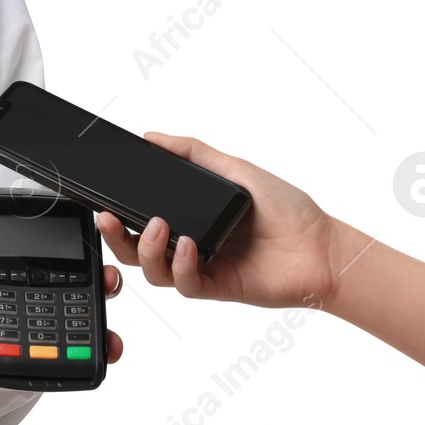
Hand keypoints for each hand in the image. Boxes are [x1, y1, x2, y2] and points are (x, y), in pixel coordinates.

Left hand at [0, 237, 124, 385]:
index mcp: (13, 273)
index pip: (55, 262)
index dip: (80, 256)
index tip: (95, 251)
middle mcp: (26, 302)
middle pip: (74, 297)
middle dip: (100, 292)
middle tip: (108, 284)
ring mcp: (21, 333)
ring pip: (64, 335)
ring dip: (90, 336)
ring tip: (106, 337)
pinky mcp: (6, 361)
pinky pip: (27, 365)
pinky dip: (42, 365)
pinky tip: (51, 362)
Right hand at [93, 133, 342, 309]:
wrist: (322, 246)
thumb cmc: (286, 209)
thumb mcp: (235, 169)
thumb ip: (193, 152)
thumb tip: (152, 136)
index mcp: (188, 217)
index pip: (140, 218)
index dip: (117, 213)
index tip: (103, 198)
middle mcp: (188, 243)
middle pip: (135, 249)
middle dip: (115, 236)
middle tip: (109, 218)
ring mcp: (200, 268)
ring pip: (152, 271)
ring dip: (147, 249)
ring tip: (160, 228)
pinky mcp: (216, 287)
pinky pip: (184, 284)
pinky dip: (179, 265)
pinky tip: (188, 245)